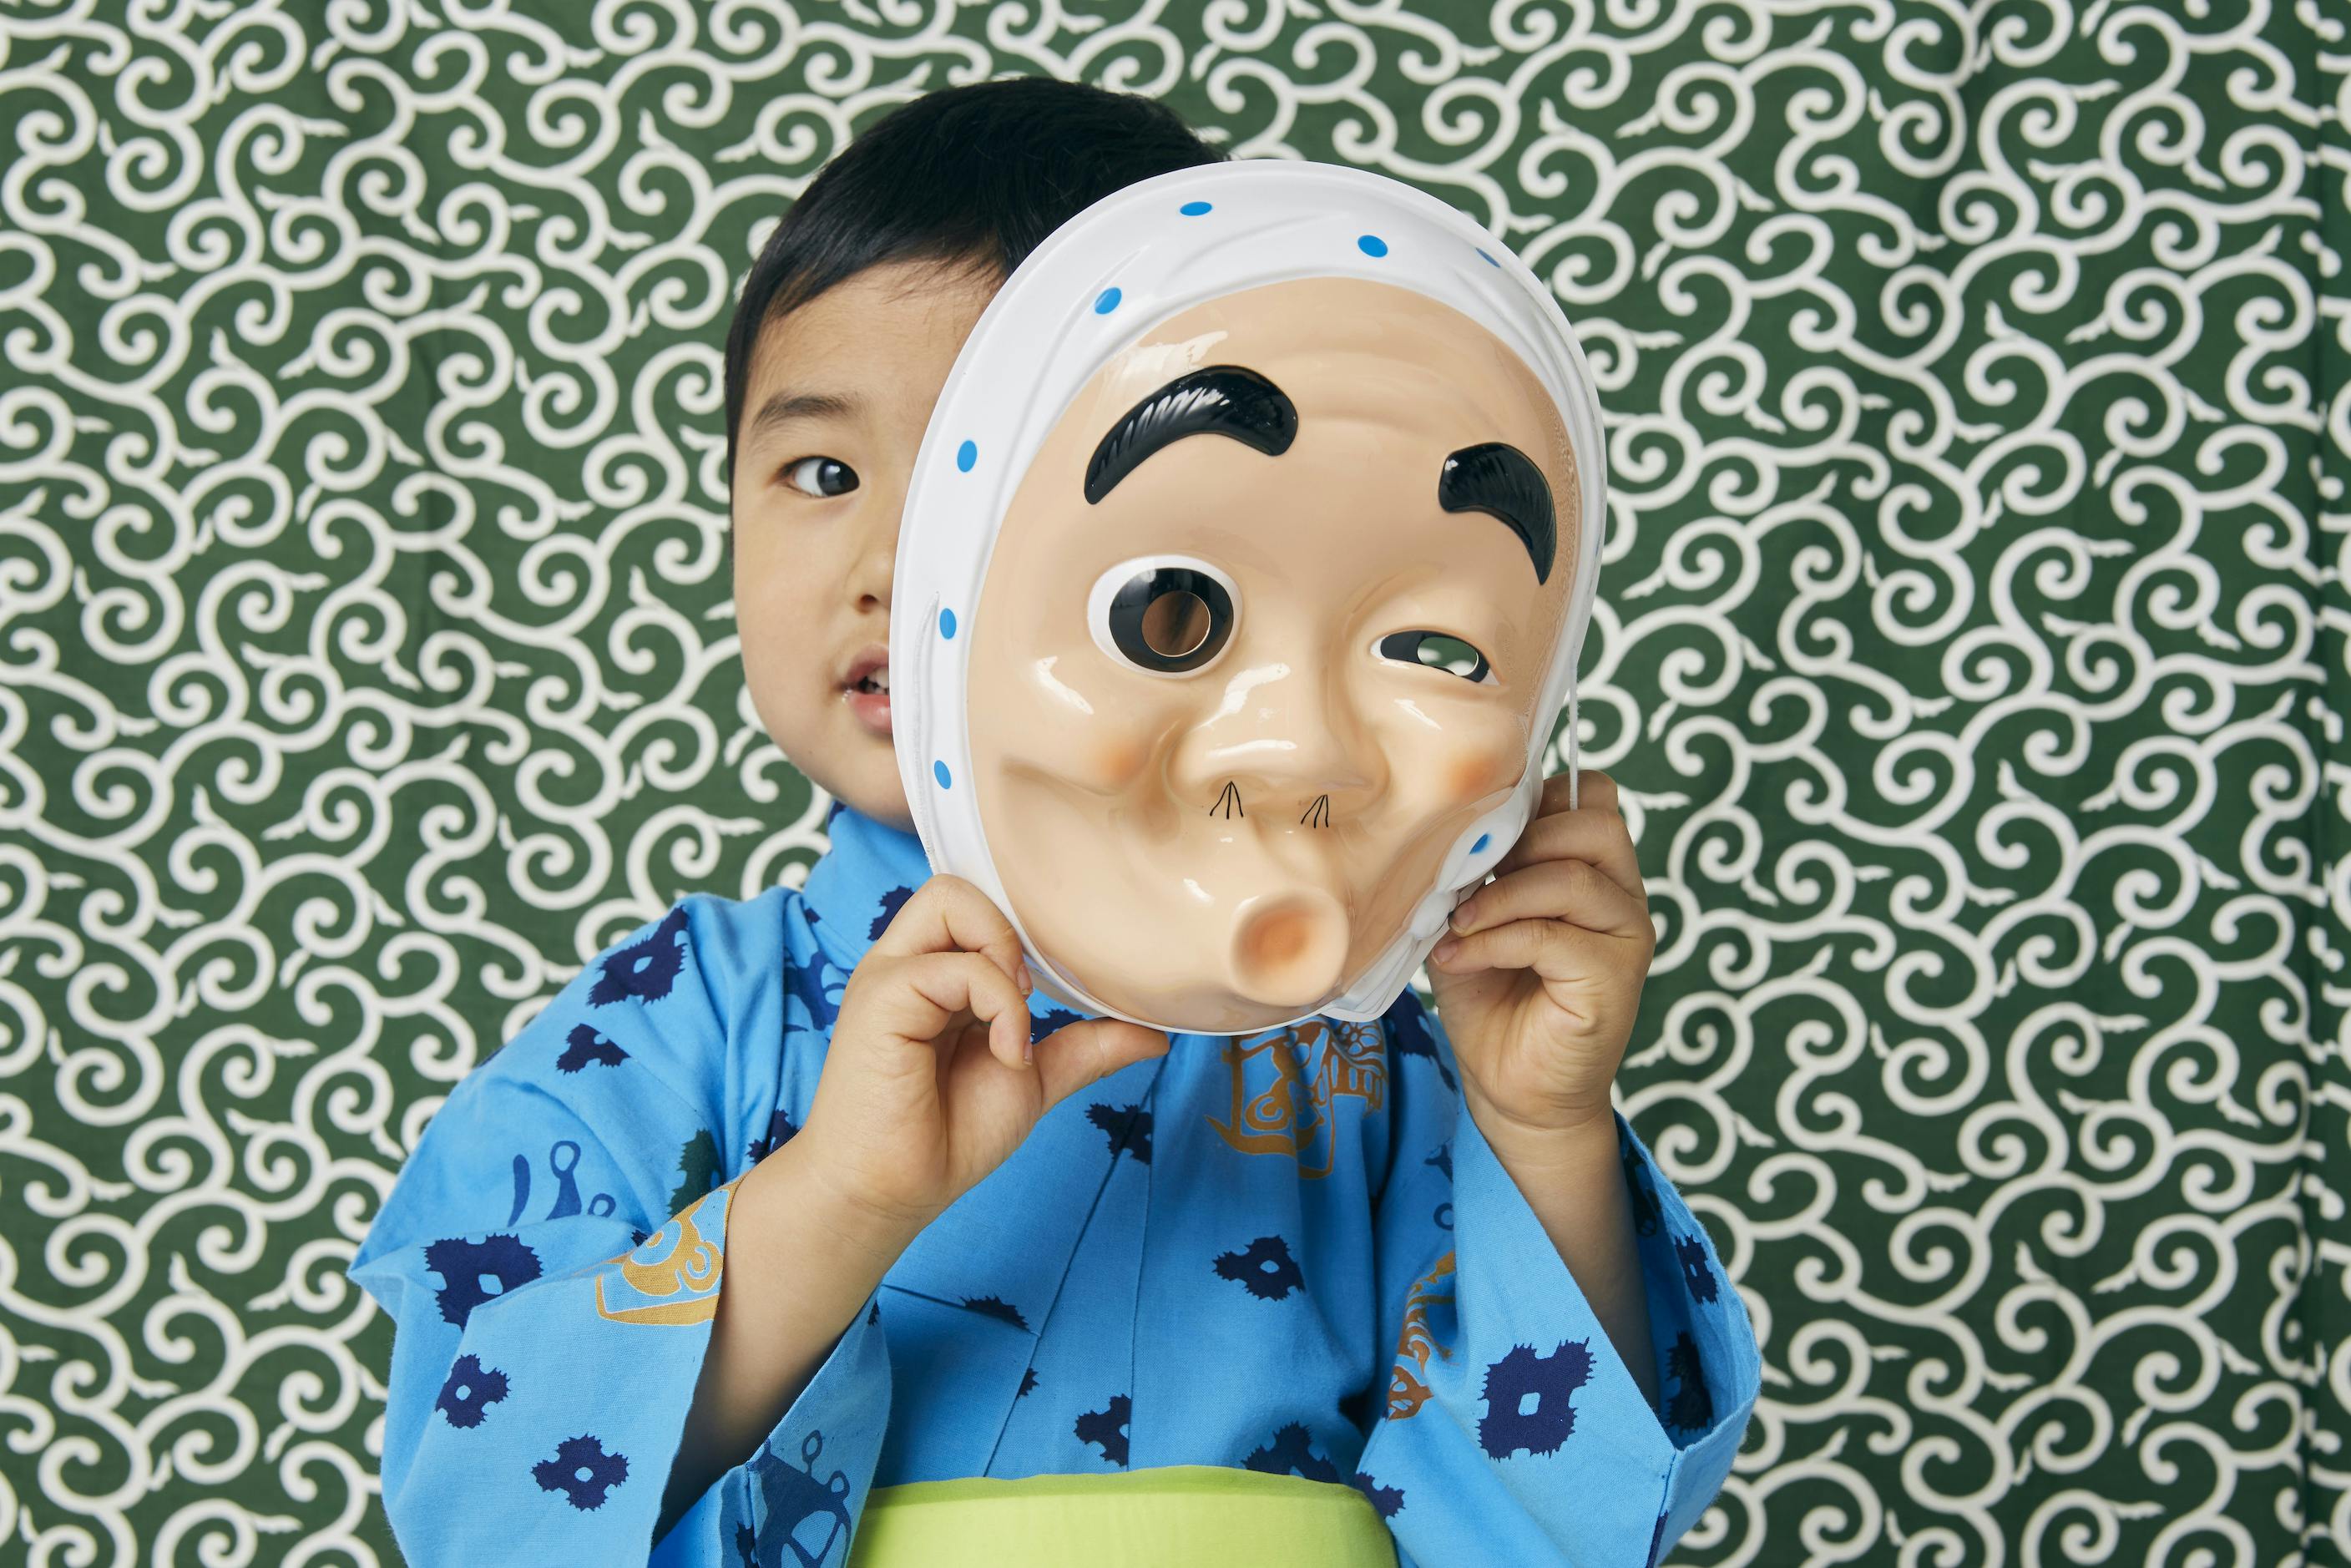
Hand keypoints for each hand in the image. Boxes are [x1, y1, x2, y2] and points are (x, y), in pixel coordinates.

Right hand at [797, 874, 1170, 1243]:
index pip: (975, 904)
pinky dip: (999, 1005)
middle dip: (1008, 926)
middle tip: (1027, 995)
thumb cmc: (945, 1138)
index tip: (1044, 989)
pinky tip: (1005, 1055)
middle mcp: (906, 964)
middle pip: (957, 884)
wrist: (887, 1194)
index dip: (1019, 929)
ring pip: (951, 899)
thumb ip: (1085, 1046)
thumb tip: (1156, 1034)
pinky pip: (954, 967)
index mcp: (933, 974)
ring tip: (1013, 1024)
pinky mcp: (880, 999)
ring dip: (1002, 955)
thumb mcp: (1031, 1078)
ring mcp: (889, 977)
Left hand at [1425, 771, 1654, 1145]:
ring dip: (1501, 895)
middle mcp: (1623, 895)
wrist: (1513, 1089)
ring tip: (1458, 924)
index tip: (1483, 835)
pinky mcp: (1615, 978)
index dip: (1537, 797)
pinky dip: (1494, 940)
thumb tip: (1452, 828)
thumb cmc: (1492, 999)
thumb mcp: (1473, 918)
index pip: (1593, 794)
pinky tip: (1459, 957)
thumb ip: (1477, 869)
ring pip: (1574, 877)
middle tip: (1472, 881)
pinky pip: (1553, 935)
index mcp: (1596, 869)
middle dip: (1522, 840)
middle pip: (1596, 823)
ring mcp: (1627, 936)